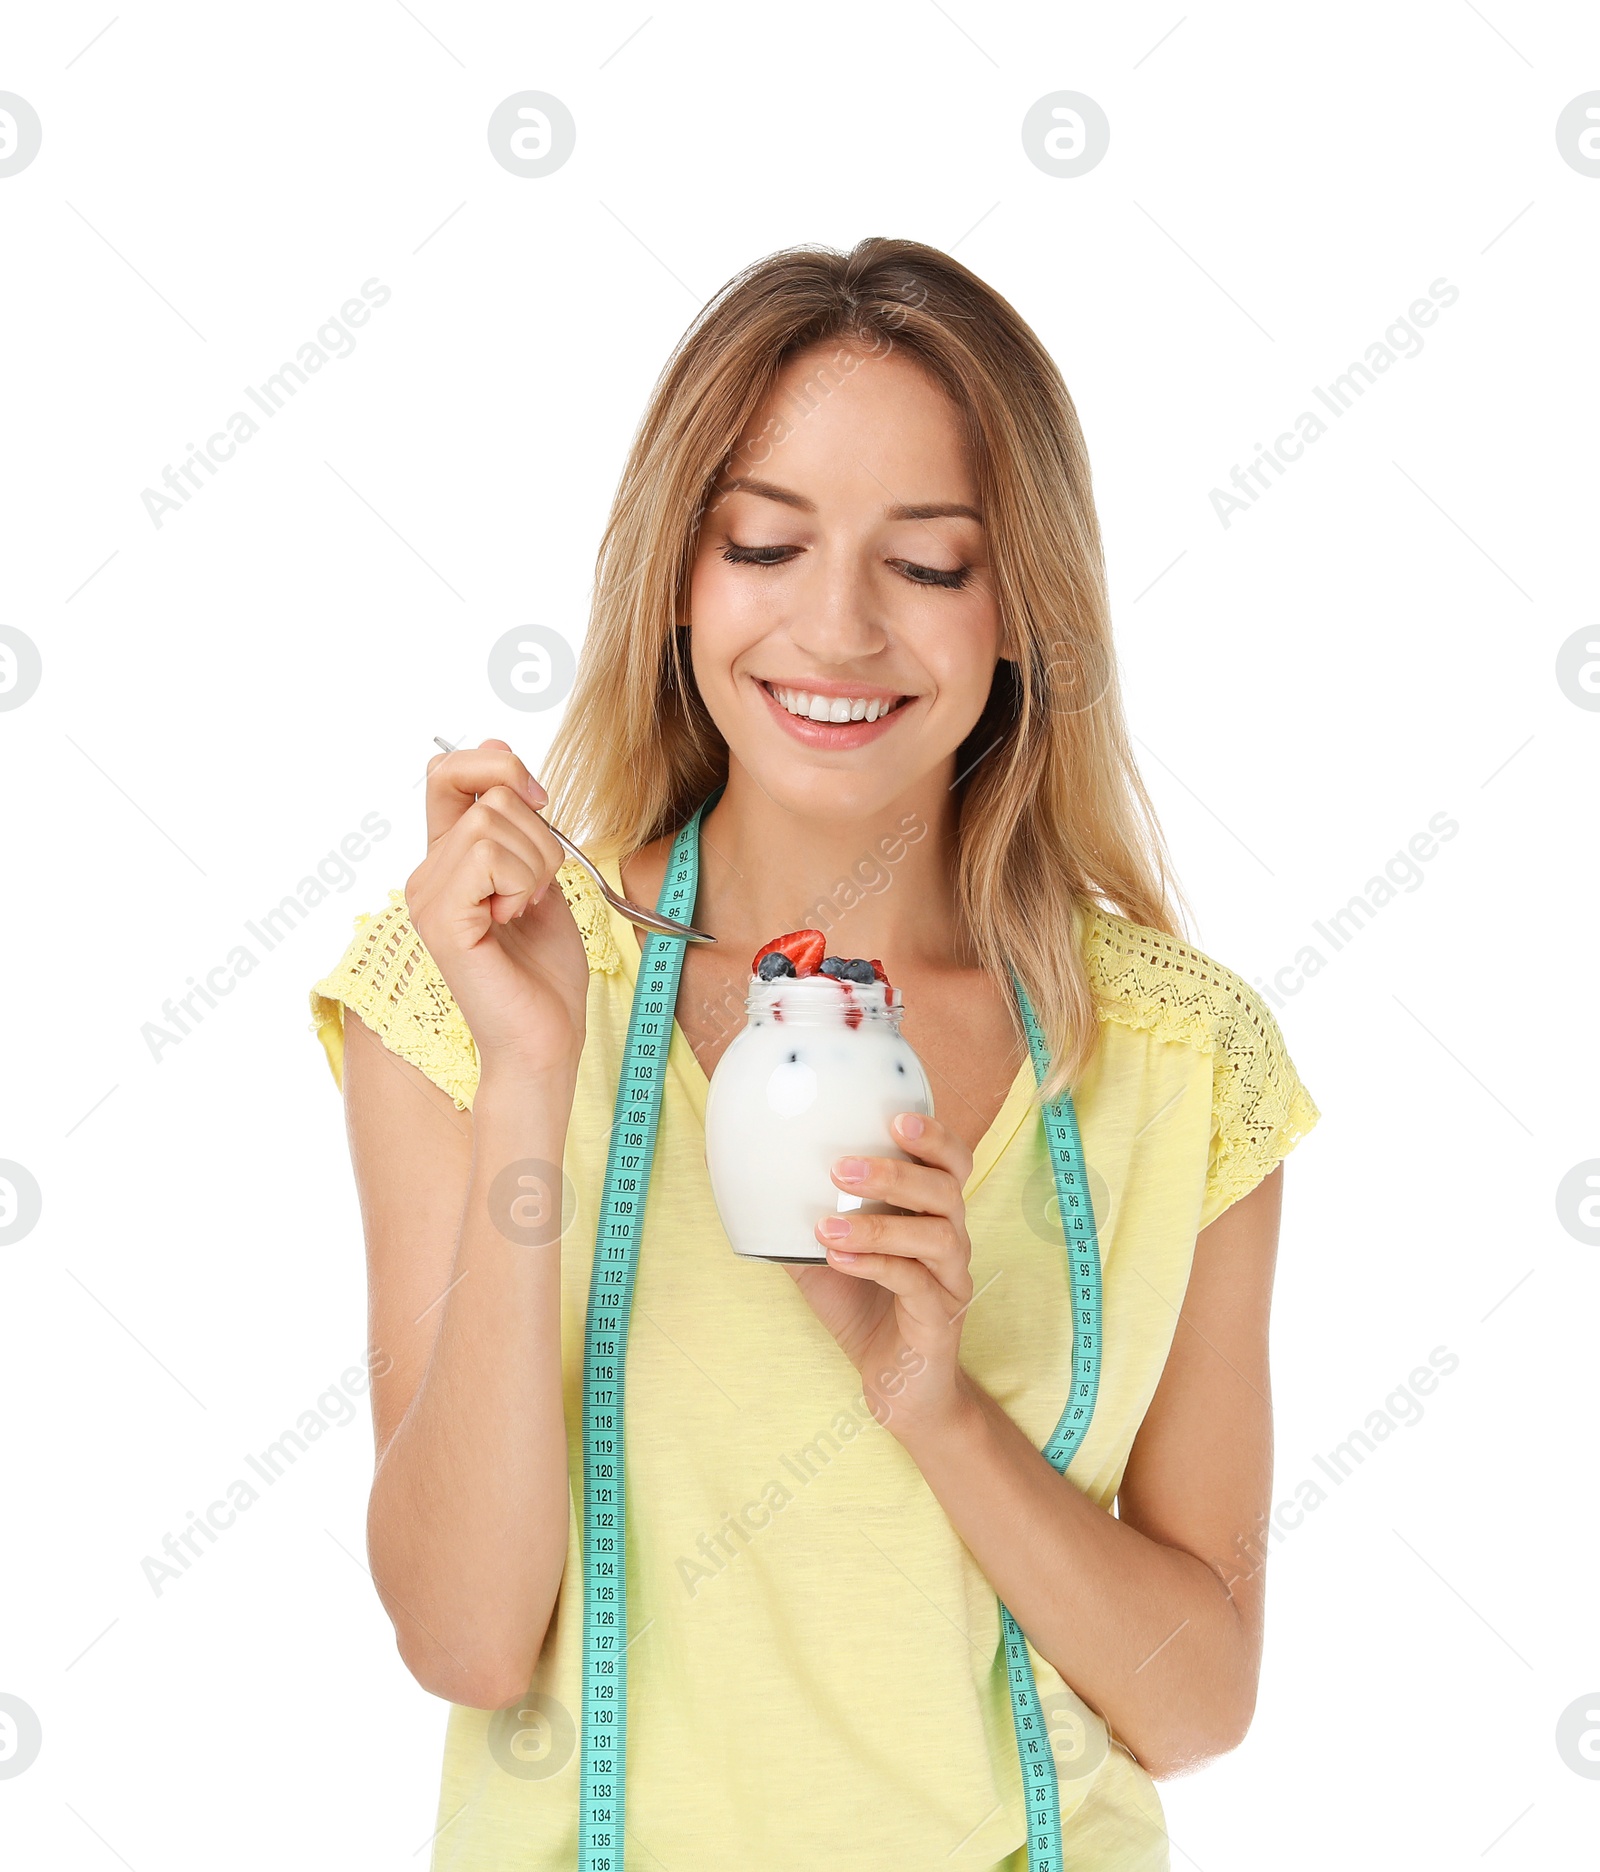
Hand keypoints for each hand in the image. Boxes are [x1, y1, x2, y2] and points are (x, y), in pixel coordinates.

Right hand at [405, 740, 588, 1082]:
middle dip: (538, 835)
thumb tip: (500, 750)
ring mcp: (427, 896)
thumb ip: (520, 824)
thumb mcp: (539, 877)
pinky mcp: (440, 918)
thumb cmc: (545, 972)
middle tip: (536, 891)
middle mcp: (427, 874)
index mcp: (448, 862)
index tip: (540, 801)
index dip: (497, 765)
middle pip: (486, 793)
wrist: (546, 1038)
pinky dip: (519, 882)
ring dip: (534, 866)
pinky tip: (511, 921)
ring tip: (524, 912)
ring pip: (491, 821)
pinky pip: (486, 855)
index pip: (447, 772)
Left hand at [787, 1111, 976, 1441]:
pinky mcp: (941, 1319)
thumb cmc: (863, 1309)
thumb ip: (797, 1223)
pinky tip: (837, 1260)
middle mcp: (952, 1240)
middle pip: (947, 1190)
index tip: (896, 1117)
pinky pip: (915, 1284)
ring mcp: (951, 1280)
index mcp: (932, 1214)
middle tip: (842, 1168)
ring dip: (879, 1224)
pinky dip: (876, 1266)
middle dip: (896, 1173)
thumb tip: (745, 1185)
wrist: (897, 1385)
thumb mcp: (824, 1258)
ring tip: (827, 1226)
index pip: (952, 1162)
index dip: (934, 1136)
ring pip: (936, 1235)